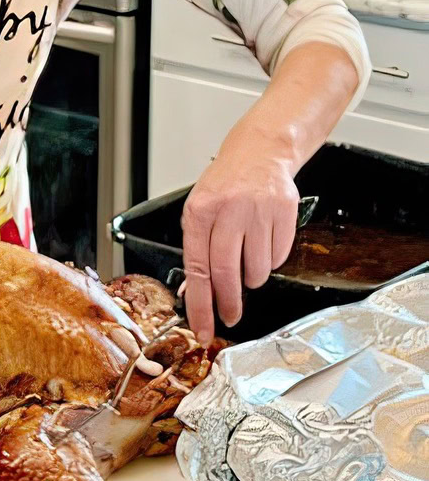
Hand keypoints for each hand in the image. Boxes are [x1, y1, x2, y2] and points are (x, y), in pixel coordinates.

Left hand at [181, 128, 299, 344]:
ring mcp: (259, 210)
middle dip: (229, 303)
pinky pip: (278, 256)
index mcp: (200, 212)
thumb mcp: (198, 210)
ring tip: (247, 260)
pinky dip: (270, 260)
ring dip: (251, 277)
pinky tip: (263, 241)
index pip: (197, 269)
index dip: (201, 304)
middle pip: (228, 273)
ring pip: (257, 270)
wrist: (259, 152)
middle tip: (230, 316)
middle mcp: (229, 210)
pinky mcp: (285, 211)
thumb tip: (194, 292)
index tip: (202, 328)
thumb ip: (196, 248)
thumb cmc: (225, 185)